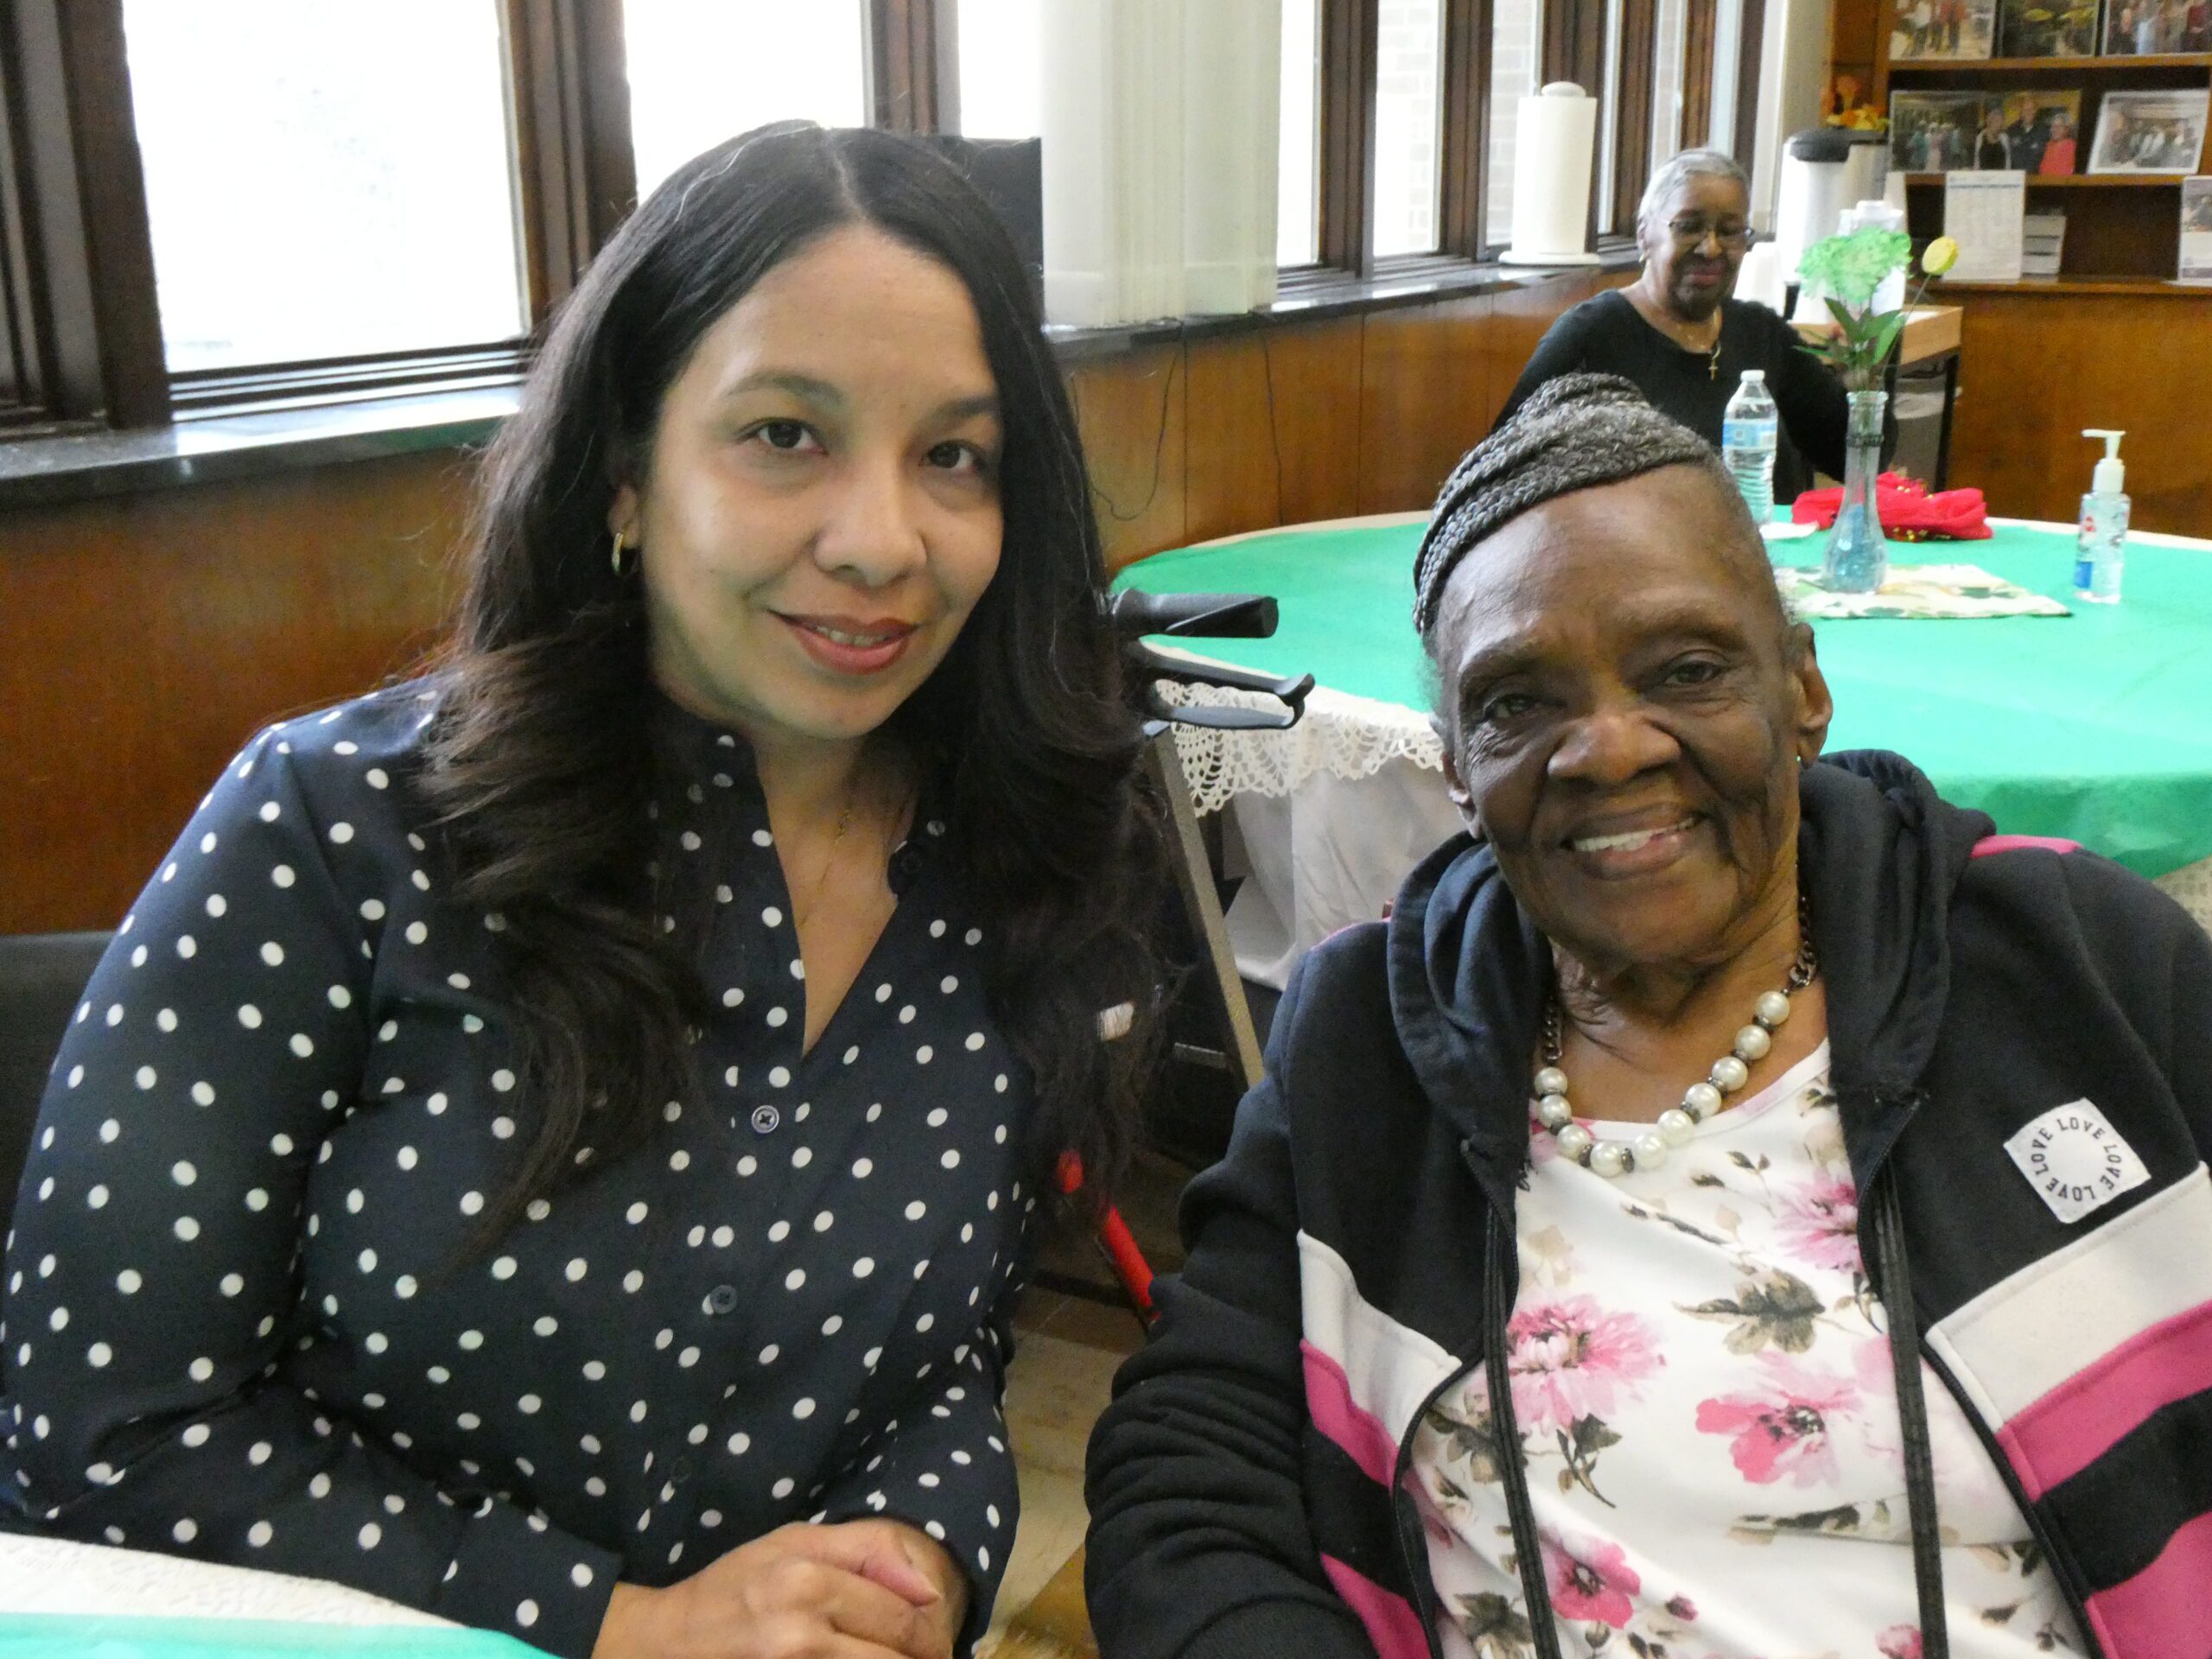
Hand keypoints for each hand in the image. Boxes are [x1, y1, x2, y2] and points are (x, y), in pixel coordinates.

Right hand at [590, 1520, 963, 1658]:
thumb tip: (927, 1585)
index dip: (931, 1627)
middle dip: (925, 1655)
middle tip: (933, 1654)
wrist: (666, 1642)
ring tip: (902, 1657)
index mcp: (808, 1581)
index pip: (901, 1612)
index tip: (937, 1633)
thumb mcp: (792, 1543)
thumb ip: (864, 1550)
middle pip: (898, 1653)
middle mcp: (802, 1633)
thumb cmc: (733, 1586)